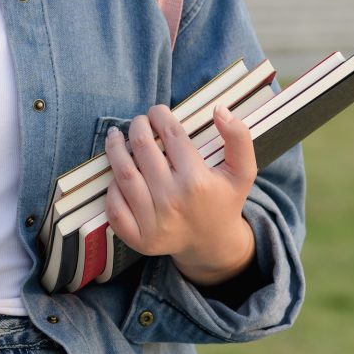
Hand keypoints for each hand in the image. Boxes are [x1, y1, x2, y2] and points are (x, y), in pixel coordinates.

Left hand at [102, 102, 257, 285]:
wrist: (213, 244)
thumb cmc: (224, 200)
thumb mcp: (243, 171)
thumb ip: (238, 137)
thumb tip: (219, 109)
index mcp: (197, 181)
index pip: (170, 134)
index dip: (160, 115)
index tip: (157, 111)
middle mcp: (172, 200)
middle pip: (142, 149)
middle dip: (137, 126)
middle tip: (139, 122)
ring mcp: (153, 222)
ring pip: (123, 174)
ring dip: (115, 149)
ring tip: (116, 137)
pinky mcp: (139, 238)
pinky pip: (114, 206)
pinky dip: (111, 187)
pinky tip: (117, 174)